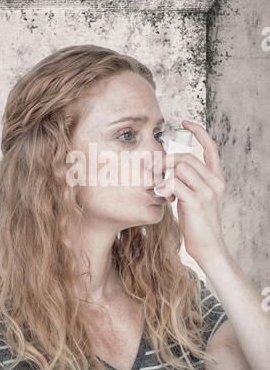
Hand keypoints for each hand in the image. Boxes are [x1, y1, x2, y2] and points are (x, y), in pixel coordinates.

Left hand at [152, 120, 227, 264]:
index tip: (185, 122)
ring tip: (159, 188)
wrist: (208, 247)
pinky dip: (163, 187)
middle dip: (165, 160)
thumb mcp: (197, 198)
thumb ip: (189, 182)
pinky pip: (174, 183)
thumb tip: (169, 169)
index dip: (198, 132)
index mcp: (217, 179)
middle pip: (185, 157)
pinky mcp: (196, 201)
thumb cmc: (198, 223)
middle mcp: (215, 182)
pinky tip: (162, 197)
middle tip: (152, 169)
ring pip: (179, 168)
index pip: (211, 148)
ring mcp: (207, 191)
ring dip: (163, 175)